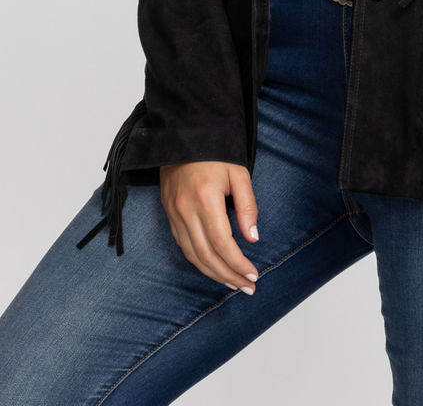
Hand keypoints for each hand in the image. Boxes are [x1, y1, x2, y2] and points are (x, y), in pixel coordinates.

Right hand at [160, 161, 259, 293]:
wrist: (183, 137)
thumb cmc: (215, 152)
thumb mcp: (239, 173)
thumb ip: (247, 205)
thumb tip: (253, 238)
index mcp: (205, 198)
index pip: (222, 243)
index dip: (237, 263)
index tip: (253, 274)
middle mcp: (186, 210)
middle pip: (207, 255)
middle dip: (228, 275)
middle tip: (247, 287)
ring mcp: (174, 214)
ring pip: (193, 255)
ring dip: (213, 273)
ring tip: (233, 283)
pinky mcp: (168, 215)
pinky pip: (183, 246)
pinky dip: (199, 261)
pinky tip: (213, 268)